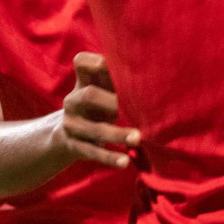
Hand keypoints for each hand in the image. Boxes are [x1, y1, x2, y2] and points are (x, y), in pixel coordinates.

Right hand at [56, 52, 139, 168]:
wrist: (68, 134)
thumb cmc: (99, 105)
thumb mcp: (103, 89)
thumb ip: (117, 78)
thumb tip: (155, 69)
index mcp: (83, 81)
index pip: (81, 62)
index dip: (95, 60)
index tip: (111, 63)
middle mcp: (74, 100)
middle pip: (88, 95)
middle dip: (111, 102)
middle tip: (134, 109)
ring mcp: (72, 123)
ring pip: (94, 129)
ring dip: (117, 134)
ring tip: (137, 138)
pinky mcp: (74, 144)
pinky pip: (92, 151)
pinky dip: (109, 157)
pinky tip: (124, 162)